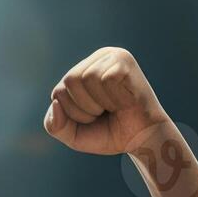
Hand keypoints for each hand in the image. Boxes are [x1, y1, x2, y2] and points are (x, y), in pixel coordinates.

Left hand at [43, 46, 165, 155]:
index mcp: (82, 70)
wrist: (143, 140)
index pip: (58, 91)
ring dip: (100, 103)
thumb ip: (54, 125)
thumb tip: (54, 102)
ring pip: (87, 78)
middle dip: (84, 108)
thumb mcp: (74, 135)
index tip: (94, 118)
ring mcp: (112, 56)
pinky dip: (114, 98)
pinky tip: (126, 101)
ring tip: (115, 106)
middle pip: (70, 80)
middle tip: (105, 113)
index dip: (73, 113)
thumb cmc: (110, 133)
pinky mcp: (125, 62)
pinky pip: (105, 80)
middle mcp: (97, 58)